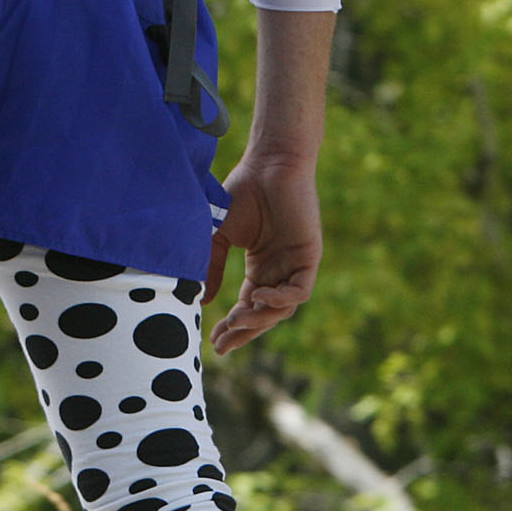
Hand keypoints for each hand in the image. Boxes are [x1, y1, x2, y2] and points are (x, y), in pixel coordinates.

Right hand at [204, 161, 322, 354]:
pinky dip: (280, 300)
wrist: (268, 164)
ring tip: (236, 321)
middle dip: (244, 332)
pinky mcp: (309, 257)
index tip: (214, 341)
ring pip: (281, 309)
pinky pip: (299, 292)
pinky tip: (258, 298)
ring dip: (259, 319)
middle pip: (264, 315)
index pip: (247, 307)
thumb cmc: (243, 193)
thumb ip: (211, 268)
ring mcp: (295, 266)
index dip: (232, 326)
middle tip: (224, 345)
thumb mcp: (219, 237)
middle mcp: (279, 271)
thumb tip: (202, 302)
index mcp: (260, 269)